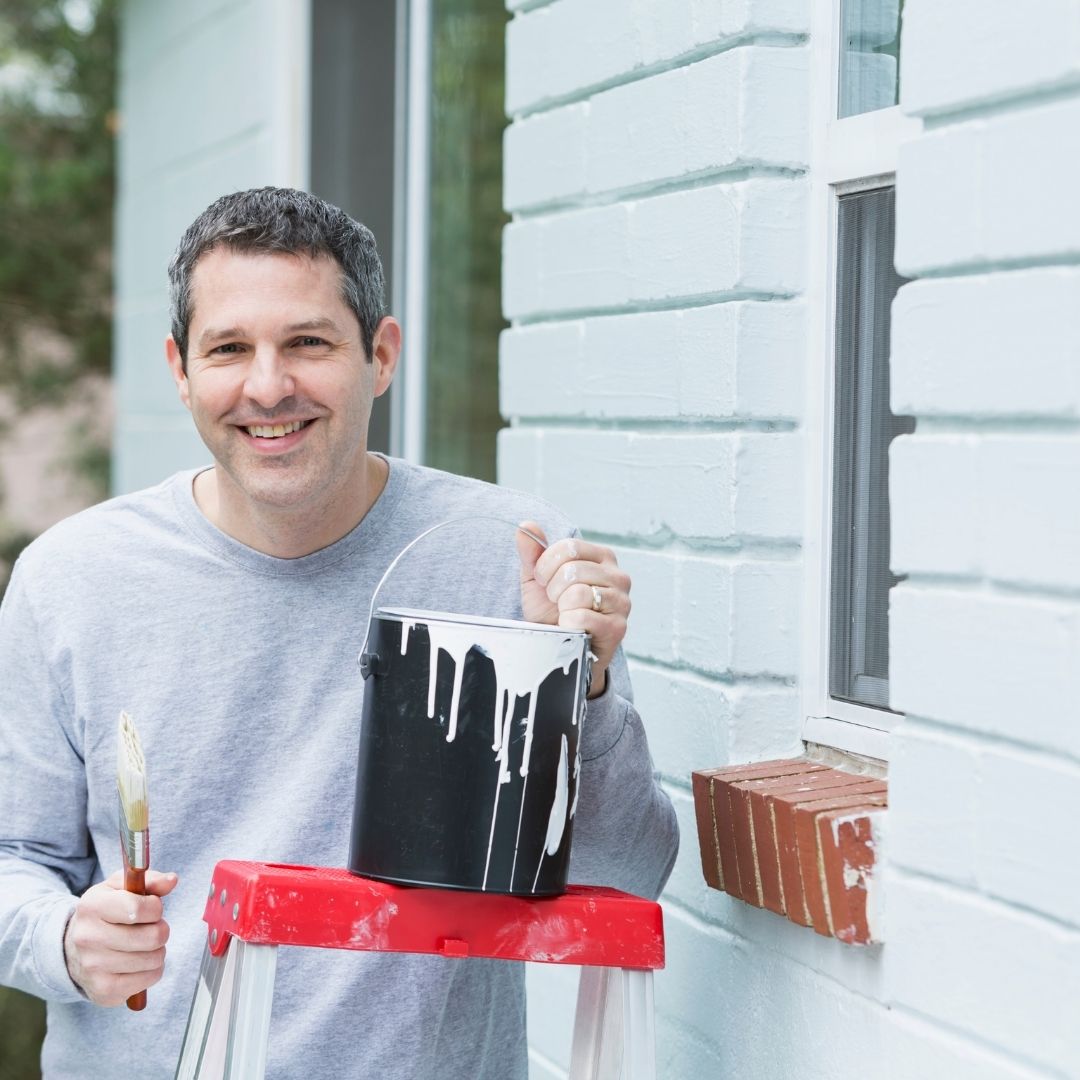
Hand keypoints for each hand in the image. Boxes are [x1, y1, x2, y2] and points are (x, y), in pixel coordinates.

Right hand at [64, 869, 178, 1005]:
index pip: (138, 908)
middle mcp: (88, 938)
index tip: (151, 908)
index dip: (155, 907)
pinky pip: (149, 979)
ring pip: (154, 958)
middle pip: (153, 937)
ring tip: (143, 945)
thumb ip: (150, 880)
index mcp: (92, 906)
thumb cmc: (106, 912)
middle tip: (150, 928)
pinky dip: (152, 970)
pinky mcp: (103, 990)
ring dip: (157, 950)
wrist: (74, 949)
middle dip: (160, 930)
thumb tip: (171, 880)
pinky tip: (139, 963)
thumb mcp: (121, 887)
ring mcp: (93, 967)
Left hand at [517, 521, 630, 698]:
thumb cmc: (551, 612)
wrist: (559, 649)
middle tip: (556, 602)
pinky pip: (582, 617)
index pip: (569, 546)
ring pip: (578, 593)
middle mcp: (618, 576)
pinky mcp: (618, 627)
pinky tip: (571, 628)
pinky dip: (568, 624)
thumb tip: (526, 525)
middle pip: (572, 570)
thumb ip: (532, 552)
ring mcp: (622, 602)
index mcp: (602, 557)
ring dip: (561, 608)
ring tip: (564, 614)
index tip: (544, 581)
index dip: (546, 566)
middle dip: (553, 589)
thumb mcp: (537, 580)